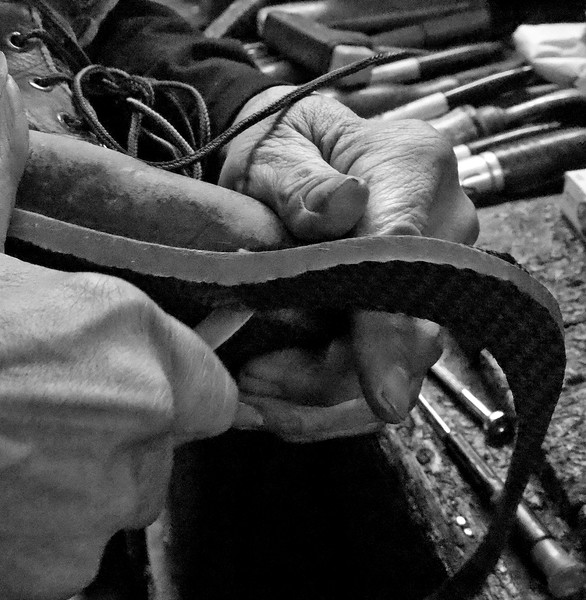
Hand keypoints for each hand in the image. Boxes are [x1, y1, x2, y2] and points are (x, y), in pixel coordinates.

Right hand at [0, 52, 236, 598]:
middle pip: (170, 437)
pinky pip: (82, 550)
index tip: (124, 380)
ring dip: (89, 480)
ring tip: (12, 455)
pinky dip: (49, 533)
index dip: (172, 382)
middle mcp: (136, 414)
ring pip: (128, 495)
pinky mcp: (64, 568)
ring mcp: (103, 499)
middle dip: (127, 428)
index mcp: (128, 331)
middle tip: (50, 413)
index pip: (211, 381)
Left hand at [220, 86, 477, 440]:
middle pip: (409, 328)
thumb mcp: (274, 151)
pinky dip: (326, 393)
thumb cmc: (279, 144)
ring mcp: (429, 269)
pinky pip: (382, 365)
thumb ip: (301, 182)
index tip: (383, 395)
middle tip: (254, 385)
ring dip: (321, 394)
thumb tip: (343, 205)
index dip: (389, 329)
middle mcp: (441, 224)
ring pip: (397, 363)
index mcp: (413, 167)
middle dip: (331, 375)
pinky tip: (276, 394)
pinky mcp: (408, 301)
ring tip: (252, 391)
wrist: (288, 153)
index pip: (406, 256)